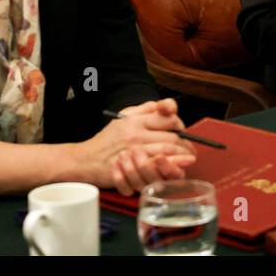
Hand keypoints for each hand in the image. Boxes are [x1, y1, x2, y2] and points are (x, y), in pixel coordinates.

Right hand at [75, 98, 196, 195]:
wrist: (84, 160)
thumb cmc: (106, 139)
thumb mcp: (124, 116)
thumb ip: (145, 109)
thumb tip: (167, 106)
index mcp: (135, 120)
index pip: (167, 119)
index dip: (180, 126)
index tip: (183, 132)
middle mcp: (134, 134)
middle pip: (171, 137)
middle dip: (185, 145)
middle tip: (191, 151)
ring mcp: (132, 152)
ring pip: (166, 153)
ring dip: (181, 158)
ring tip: (188, 160)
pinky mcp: (130, 169)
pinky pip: (155, 169)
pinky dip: (169, 169)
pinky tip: (176, 170)